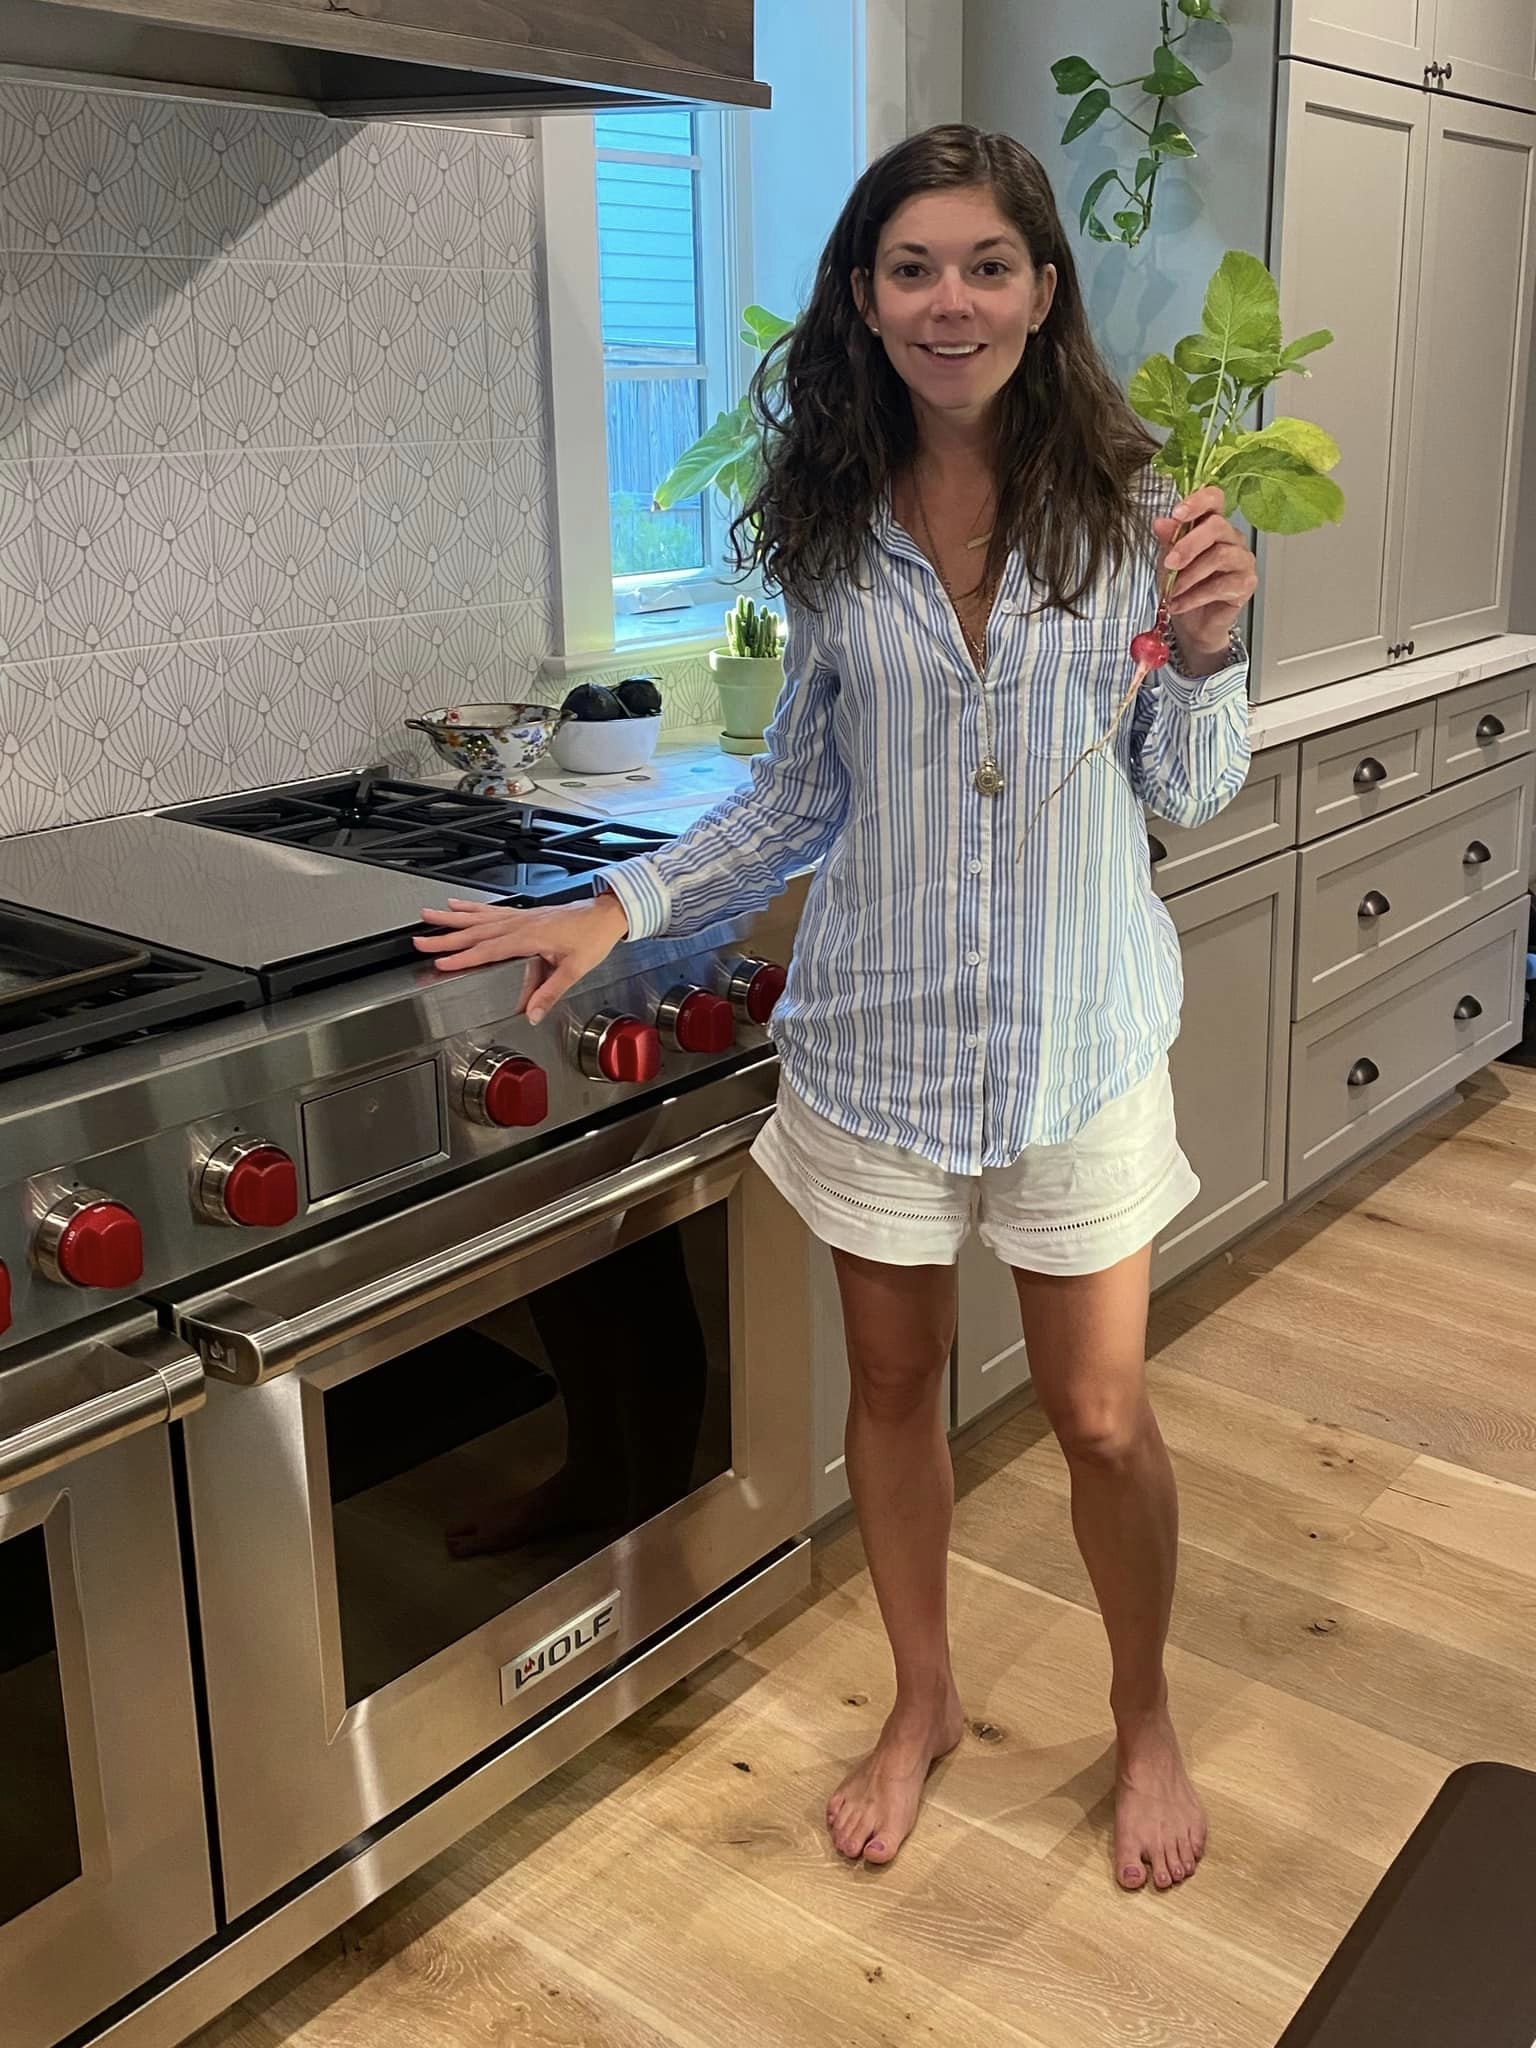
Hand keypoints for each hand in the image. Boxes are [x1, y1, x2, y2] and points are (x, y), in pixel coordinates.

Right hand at [414, 892, 629, 1023]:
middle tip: (420, 942)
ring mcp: (519, 917)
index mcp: (529, 938)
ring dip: (451, 919)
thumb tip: (533, 1014)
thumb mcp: (575, 970)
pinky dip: (471, 908)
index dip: (463, 957)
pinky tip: (456, 906)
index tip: (441, 963)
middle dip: (446, 938)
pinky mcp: (523, 914)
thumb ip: (551, 992)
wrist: (605, 915)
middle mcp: (520, 924)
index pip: (488, 950)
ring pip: (478, 918)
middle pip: (475, 932)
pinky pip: (491, 910)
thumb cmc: (592, 939)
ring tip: (427, 916)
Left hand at [1153, 483, 1257, 665]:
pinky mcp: (1246, 583)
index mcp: (1212, 524)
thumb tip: (1161, 522)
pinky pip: (1221, 585)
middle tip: (1170, 563)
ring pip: (1220, 556)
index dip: (1198, 501)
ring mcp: (1242, 559)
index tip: (1177, 514)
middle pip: (1217, 526)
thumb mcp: (1167, 560)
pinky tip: (1180, 603)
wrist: (1191, 622)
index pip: (1214, 498)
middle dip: (1188, 545)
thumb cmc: (1182, 586)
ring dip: (1189, 576)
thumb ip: (1167, 540)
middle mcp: (1231, 537)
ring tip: (1172, 591)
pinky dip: (1195, 596)